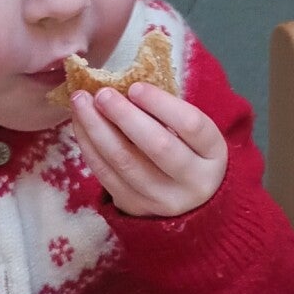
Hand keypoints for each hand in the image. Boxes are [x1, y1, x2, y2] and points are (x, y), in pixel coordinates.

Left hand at [70, 81, 228, 218]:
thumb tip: (125, 85)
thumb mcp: (195, 137)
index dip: (162, 104)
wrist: (191, 207)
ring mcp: (163, 199)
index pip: (192, 126)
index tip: (135, 86)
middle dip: (125, 115)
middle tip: (102, 93)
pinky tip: (80, 124)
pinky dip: (89, 146)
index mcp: (214, 155)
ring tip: (81, 102)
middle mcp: (193, 182)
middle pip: (158, 146)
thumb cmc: (190, 155)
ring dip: (97, 128)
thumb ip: (169, 114)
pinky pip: (106, 176)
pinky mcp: (135, 207)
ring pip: (125, 162)